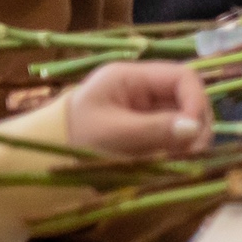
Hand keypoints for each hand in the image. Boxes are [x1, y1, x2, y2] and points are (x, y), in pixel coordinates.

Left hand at [64, 61, 213, 159]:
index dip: (196, 101)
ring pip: (185, 120)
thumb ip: (154, 129)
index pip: (183, 77)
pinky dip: (178, 150)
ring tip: (182, 162)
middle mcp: (144, 89)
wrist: (44, 159)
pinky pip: (173, 137)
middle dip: (196, 125)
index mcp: (132, 76)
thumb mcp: (113, 133)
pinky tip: (173, 164)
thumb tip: (195, 129)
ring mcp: (147, 110)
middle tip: (193, 154)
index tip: (194, 133)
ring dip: (189, 140)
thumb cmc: (73, 138)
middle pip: (188, 99)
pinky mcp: (146, 131)